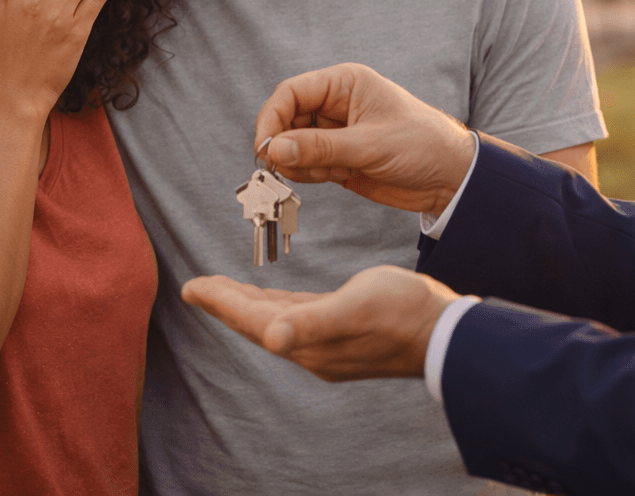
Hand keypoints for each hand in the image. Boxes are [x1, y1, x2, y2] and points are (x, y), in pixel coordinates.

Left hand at [181, 265, 458, 381]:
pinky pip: (298, 318)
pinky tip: (276, 300)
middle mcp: (312, 347)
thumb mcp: (356, 307)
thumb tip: (273, 337)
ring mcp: (328, 343)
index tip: (190, 287)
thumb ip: (313, 322)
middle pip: (256, 323)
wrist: (444, 332)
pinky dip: (278, 307)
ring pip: (275, 321)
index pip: (252, 320)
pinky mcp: (344, 334)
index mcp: (308, 341)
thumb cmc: (402, 312)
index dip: (221, 303)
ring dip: (248, 306)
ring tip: (224, 291)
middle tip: (197, 288)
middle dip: (226, 304)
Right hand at [253, 64, 475, 216]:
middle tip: (292, 169)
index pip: (292, 93)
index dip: (272, 118)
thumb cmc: (422, 145)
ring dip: (302, 165)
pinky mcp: (337, 158)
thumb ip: (320, 148)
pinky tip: (342, 176)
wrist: (451, 177)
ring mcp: (335, 133)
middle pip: (287, 121)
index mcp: (344, 84)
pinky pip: (307, 165)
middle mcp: (335, 105)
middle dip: (285, 147)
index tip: (264, 147)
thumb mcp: (370, 145)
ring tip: (334, 172)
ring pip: (293, 147)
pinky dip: (312, 176)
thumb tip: (274, 150)